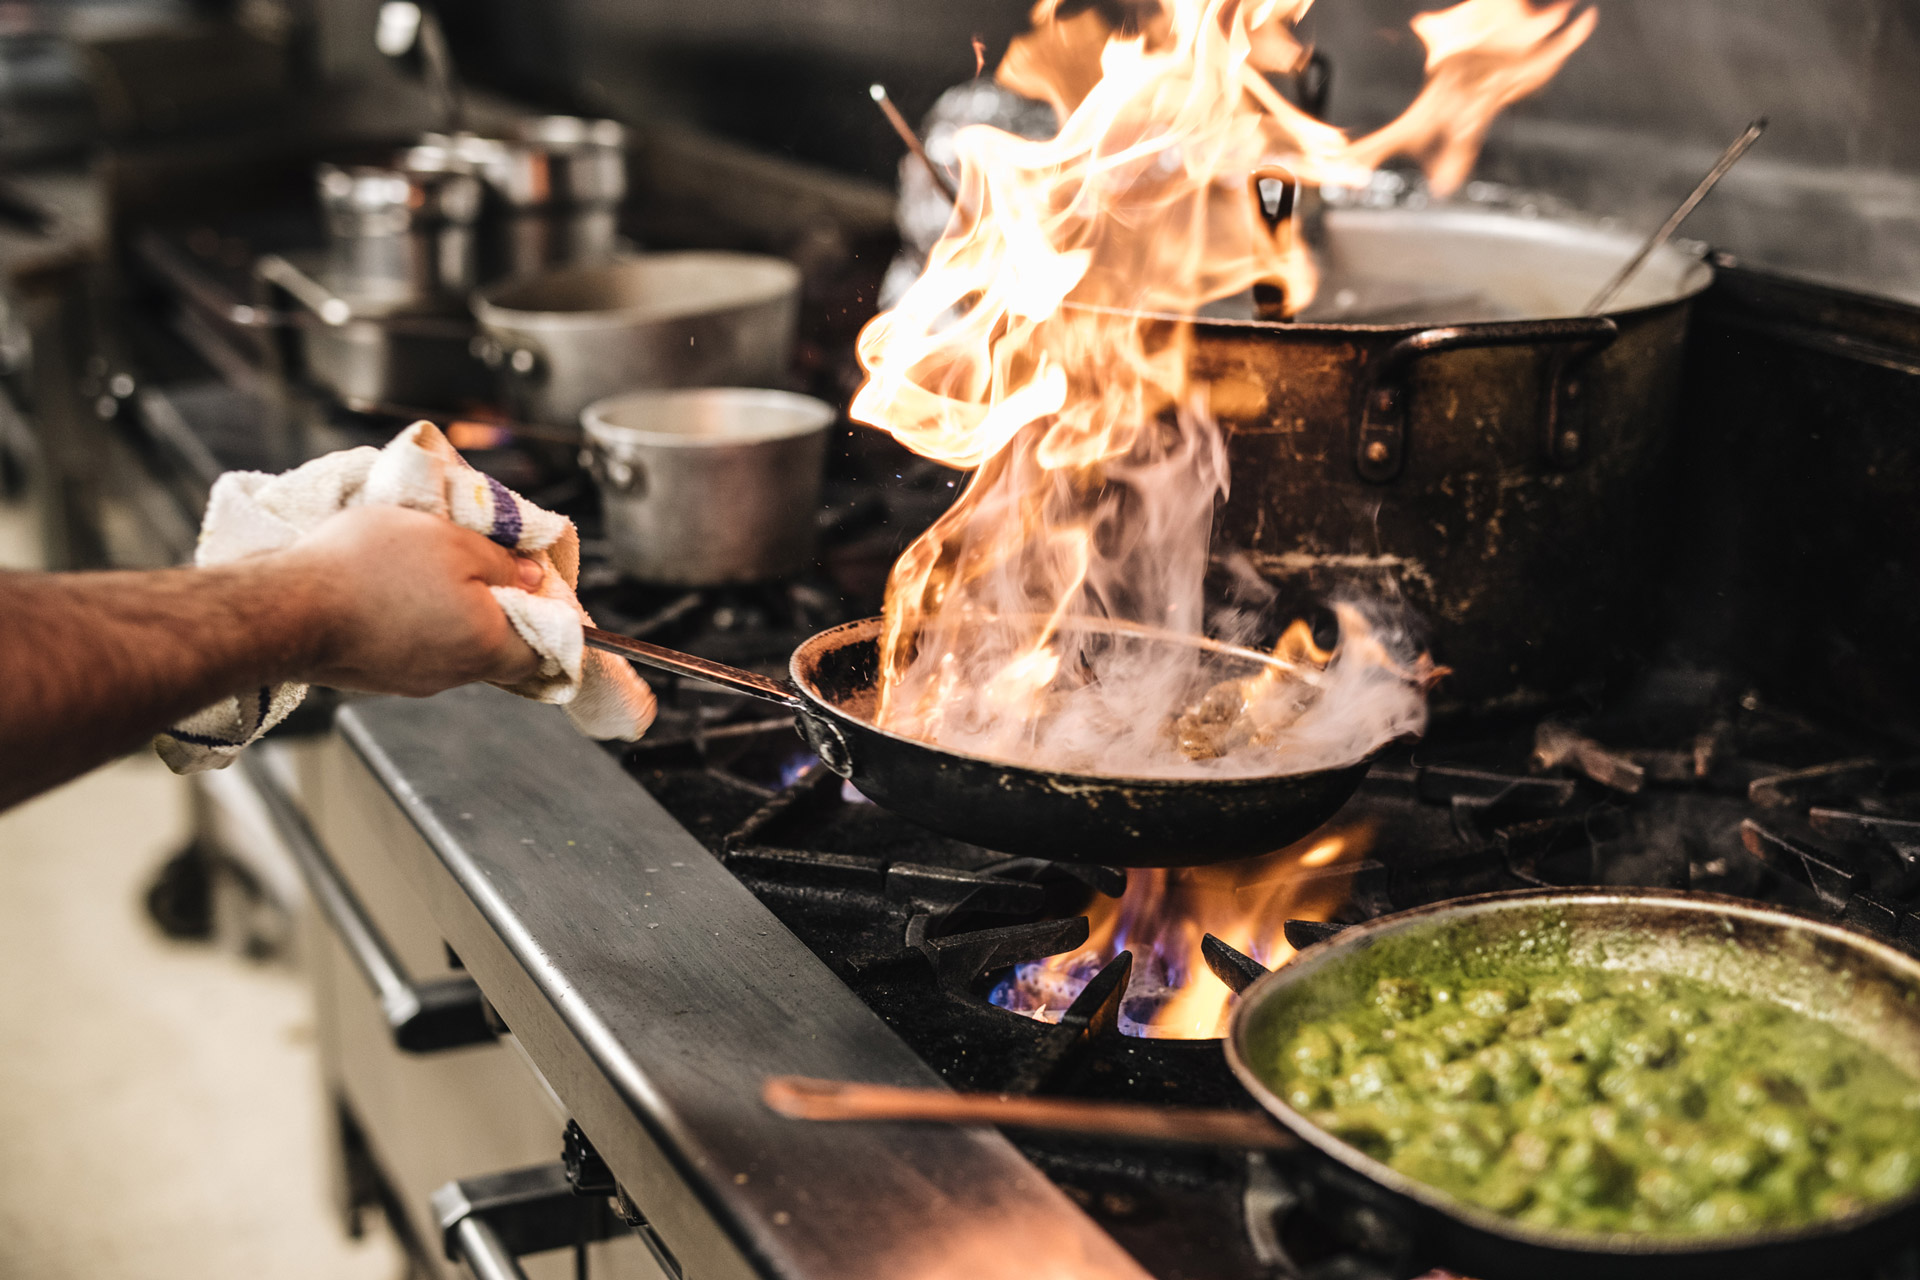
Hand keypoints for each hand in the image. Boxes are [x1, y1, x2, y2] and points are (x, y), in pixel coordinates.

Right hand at [274, 505, 543, 694]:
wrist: (287, 607)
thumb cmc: (373, 568)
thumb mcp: (454, 541)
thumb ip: (503, 562)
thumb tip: (532, 578)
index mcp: (487, 646)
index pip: (546, 651)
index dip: (550, 616)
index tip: (538, 584)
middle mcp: (455, 674)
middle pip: (498, 645)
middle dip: (497, 605)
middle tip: (481, 563)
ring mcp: (412, 680)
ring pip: (453, 645)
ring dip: (452, 610)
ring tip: (429, 568)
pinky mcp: (376, 676)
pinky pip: (413, 647)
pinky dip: (415, 620)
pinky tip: (392, 588)